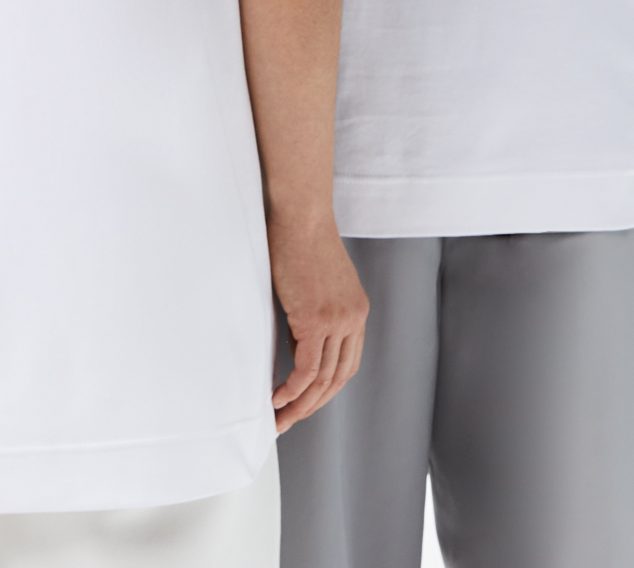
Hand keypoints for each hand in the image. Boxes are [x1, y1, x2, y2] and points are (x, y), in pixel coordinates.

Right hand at [269, 212, 367, 430]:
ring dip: (300, 405)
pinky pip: (306, 368)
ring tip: (279, 419)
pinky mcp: (316, 319)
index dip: (326, 389)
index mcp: (356, 310)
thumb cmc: (300, 238)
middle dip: (313, 406)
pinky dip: (292, 389)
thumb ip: (313, 314)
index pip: (347, 365)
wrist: (300, 214)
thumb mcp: (315, 283)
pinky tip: (277, 398)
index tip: (304, 402)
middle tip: (289, 421)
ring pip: (323, 380)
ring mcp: (337, 320)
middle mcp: (353, 318)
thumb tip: (297, 344)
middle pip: (338, 379)